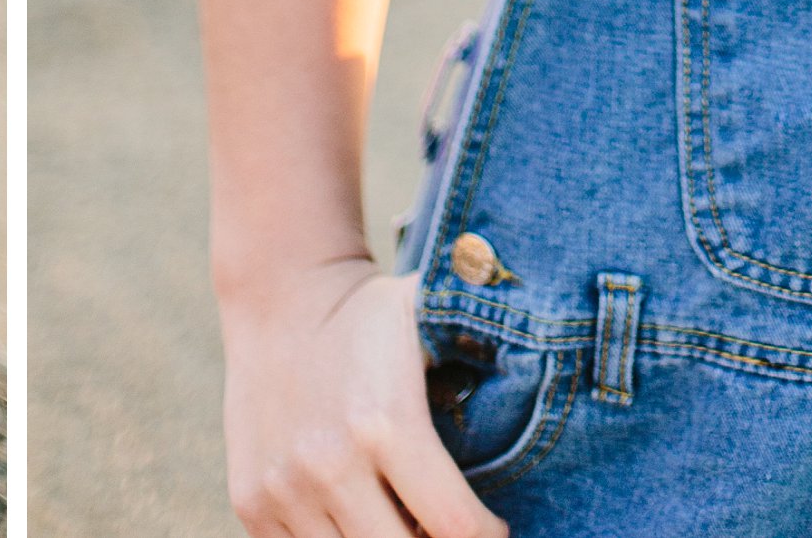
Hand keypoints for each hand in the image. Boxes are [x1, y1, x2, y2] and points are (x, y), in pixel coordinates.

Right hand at [221, 259, 508, 537]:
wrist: (278, 296)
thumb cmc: (370, 317)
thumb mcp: (430, 320)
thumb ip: (492, 346)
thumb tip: (560, 359)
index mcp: (385, 424)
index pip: (456, 528)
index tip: (493, 527)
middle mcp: (330, 464)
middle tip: (444, 525)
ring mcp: (284, 490)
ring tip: (401, 519)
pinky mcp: (251, 503)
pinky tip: (356, 517)